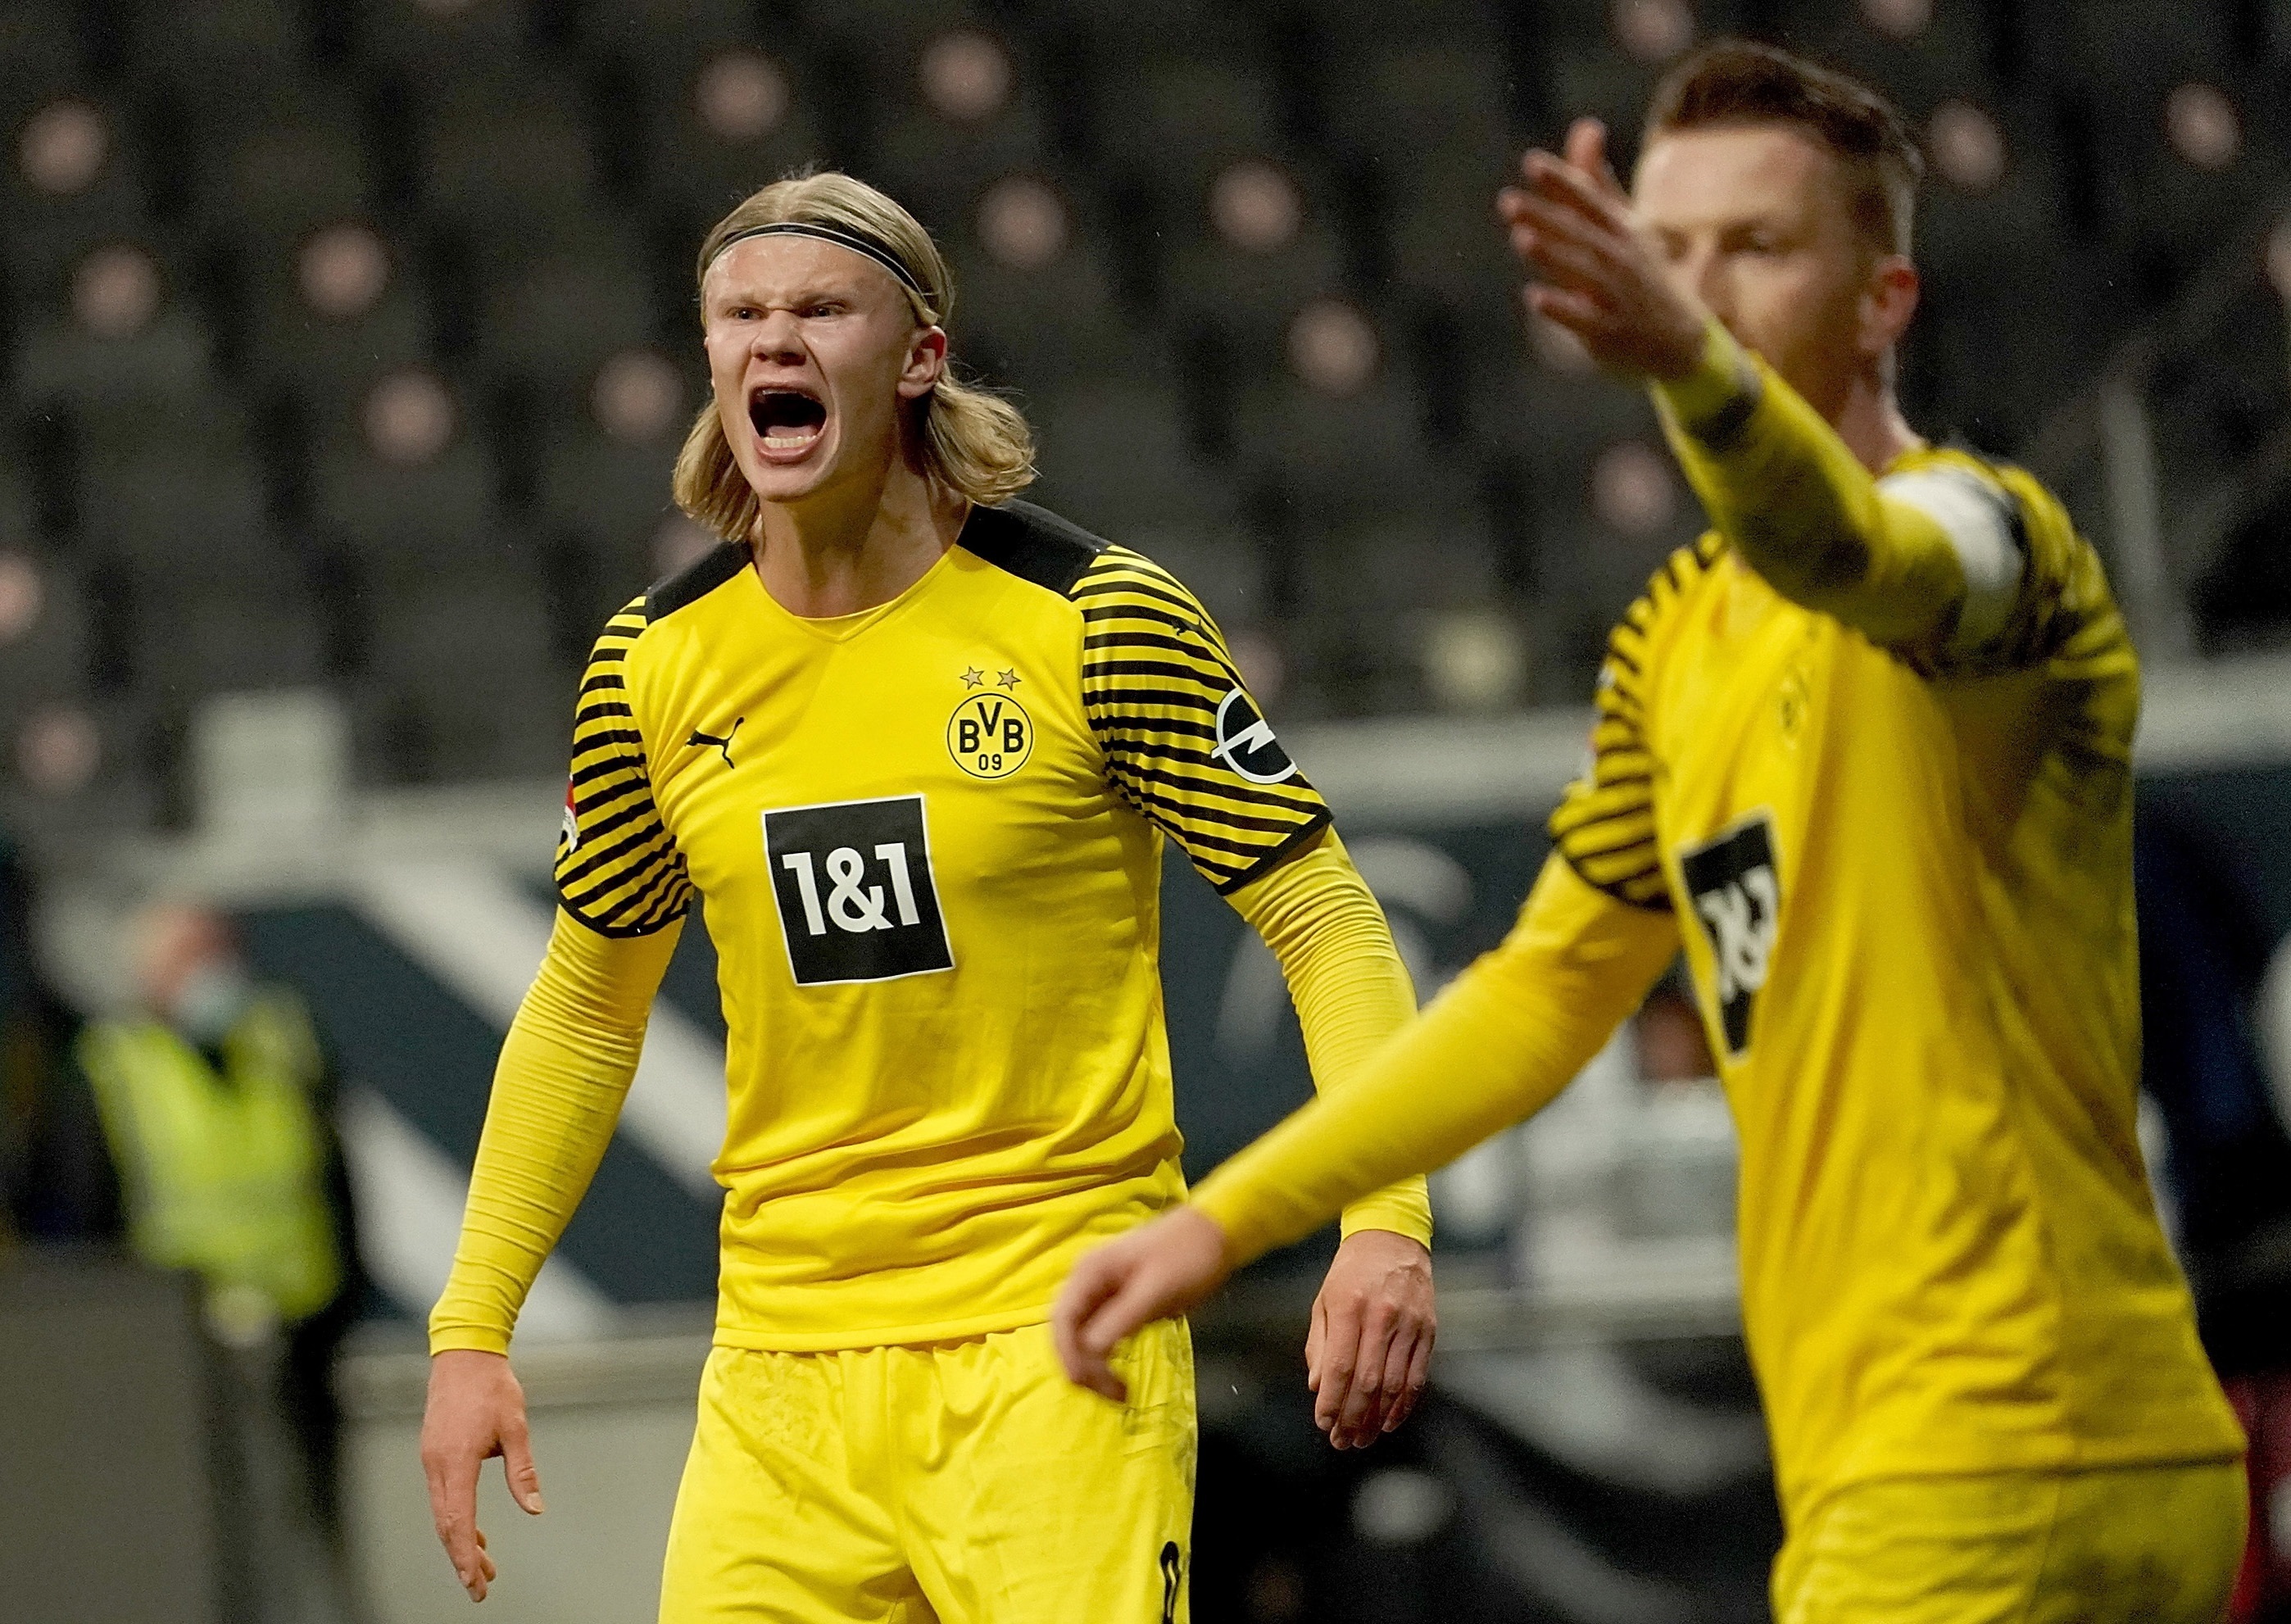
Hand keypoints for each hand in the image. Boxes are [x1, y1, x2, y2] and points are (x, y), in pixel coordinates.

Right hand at [420, 1349, 543, 1601]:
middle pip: (446, 1525)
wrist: (464, 1354)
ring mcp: (432, 1460)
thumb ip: (522, 1472)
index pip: (457, 1521)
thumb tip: (535, 1509)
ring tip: (484, 1566)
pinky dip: (457, 1518)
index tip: (475, 1582)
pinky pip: (443, 1496)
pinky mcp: (434, 1453)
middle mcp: (437, 1465)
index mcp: (456, 1461)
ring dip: (461, 1541)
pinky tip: (474, 1531)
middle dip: (463, 1559)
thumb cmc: (492, 1387)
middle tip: (481, 1588)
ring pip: (443, 1513)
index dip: (465, 1555)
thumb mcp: (516, 1428)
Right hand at [1053, 1207, 1231, 1400]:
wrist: (1213, 1235)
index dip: (1067, 1354)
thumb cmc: (1186, 1256)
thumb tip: (1090, 1350)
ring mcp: (1101, 1294)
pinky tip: (1121, 1378)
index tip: (1086, 1383)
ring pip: (1081, 1339)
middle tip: (1113, 1394)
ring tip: (1120, 1392)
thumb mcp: (1157, 1289)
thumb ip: (1122, 1317)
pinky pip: (1100, 1338)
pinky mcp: (1117, 1306)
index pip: (1062, 1319)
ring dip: (1093, 1368)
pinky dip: (1106, 1360)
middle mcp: (1088, 1282)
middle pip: (1068, 1332)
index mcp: (1090, 1272)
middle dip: (1082, 1367)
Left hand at [1307, 1229, 1435, 1448]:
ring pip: (1394, 1384)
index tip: (1324, 1423)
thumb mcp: (1325, 1300)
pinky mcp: (1428, 1330)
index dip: (1332, 1401)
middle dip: (1354, 1418)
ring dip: (1378, 1418)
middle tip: (1342, 1441)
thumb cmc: (1352, 1271)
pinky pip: (1417, 1376)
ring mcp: (1409, 1324)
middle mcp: (1382, 1315)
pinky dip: (1404, 1404)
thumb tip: (1318, 1387)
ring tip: (1363, 1438)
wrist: (1393, 1238)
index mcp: (1350, 1306)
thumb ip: (1320, 1344)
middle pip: (1368, 1382)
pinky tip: (1390, 1420)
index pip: (1341, 1366)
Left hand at [1497, 117, 1708, 380]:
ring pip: (1583, 271)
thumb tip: (1585, 127)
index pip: (1588, 201)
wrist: (1679, 339)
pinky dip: (1561, 308)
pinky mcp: (1610, 331)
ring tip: (1521, 238)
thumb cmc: (1641, 274)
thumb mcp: (1624, 225)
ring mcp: (1617, 295)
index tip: (1531, 164)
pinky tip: (1534, 298)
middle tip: (1508, 202)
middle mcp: (1620, 258)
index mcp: (1620, 229)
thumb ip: (1596, 181)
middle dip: (1546, 216)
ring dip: (1553, 255)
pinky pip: (1585, 319)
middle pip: (1580, 233)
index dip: (1562, 182)